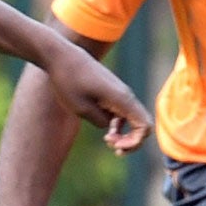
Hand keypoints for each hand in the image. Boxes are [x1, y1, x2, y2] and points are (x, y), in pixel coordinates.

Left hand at [38, 38, 151, 152]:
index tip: (115, 147)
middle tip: (113, 149)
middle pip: (142, 124)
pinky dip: (118, 125)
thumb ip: (100, 121)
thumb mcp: (81, 109)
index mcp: (121, 99)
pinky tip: (106, 130)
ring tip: (107, 140)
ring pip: (133, 119)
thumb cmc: (69, 81)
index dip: (135, 142)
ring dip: (124, 134)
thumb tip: (110, 126)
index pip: (144, 126)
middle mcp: (125, 95)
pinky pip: (123, 113)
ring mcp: (120, 93)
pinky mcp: (112, 92)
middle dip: (131, 141)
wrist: (61, 56)